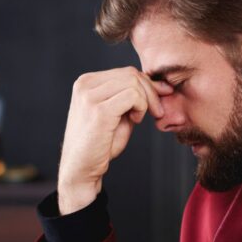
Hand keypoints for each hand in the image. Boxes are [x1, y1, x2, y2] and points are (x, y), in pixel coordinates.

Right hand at [58, 67, 171, 213]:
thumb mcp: (117, 115)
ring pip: (133, 82)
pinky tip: (135, 121)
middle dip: (150, 92)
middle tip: (157, 112)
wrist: (81, 169)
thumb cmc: (99, 145)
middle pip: (131, 74)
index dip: (147, 85)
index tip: (158, 102)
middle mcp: (84, 85)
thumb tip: (160, 85)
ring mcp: (89, 96)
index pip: (125, 72)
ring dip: (146, 101)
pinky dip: (141, 107)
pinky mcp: (98, 110)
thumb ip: (132, 98)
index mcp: (86, 83)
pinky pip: (133, 96)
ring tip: (139, 119)